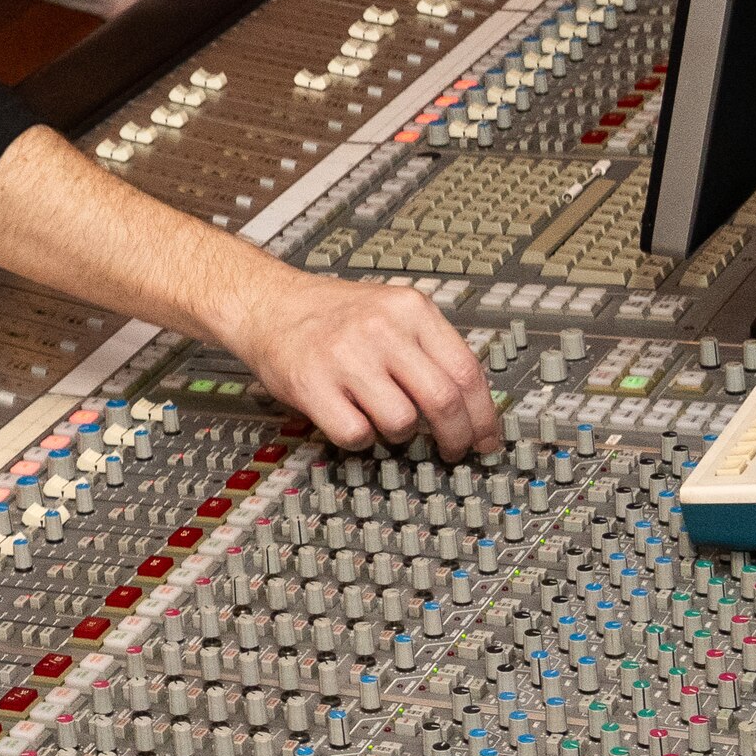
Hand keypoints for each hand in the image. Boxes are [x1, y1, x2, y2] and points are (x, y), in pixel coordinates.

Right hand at [220, 265, 498, 452]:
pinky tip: (352, 420)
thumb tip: (473, 408)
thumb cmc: (333, 316)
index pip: (466, 371)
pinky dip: (360, 439)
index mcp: (410, 309)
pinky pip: (357, 434)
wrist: (269, 305)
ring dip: (399, 434)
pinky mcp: (312, 385)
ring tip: (384, 421)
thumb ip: (430, 349)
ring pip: (401, 423)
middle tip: (453, 451)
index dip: (483, 415)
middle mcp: (381, 329)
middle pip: (442, 401)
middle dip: (455, 437)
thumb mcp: (392, 312)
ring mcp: (345, 357)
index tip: (486, 439)